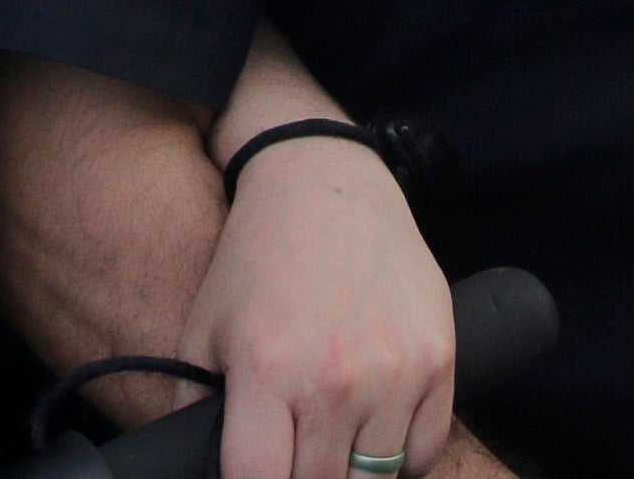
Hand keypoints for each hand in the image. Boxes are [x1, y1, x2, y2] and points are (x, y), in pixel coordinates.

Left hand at [181, 134, 457, 478]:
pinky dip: (401, 457)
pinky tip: (373, 430)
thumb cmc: (257, 261)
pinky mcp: (438, 359)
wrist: (323, 184)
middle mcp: (334, 377)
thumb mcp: (203, 332)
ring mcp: (395, 370)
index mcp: (266, 370)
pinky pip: (425, 451)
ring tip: (330, 441)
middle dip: (300, 478)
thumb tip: (203, 468)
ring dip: (351, 471)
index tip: (258, 471)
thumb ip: (196, 410)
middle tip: (292, 453)